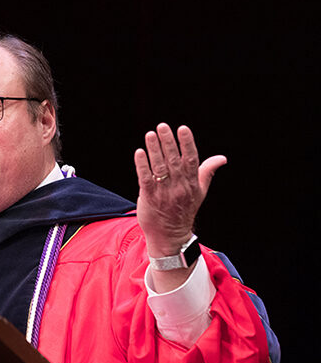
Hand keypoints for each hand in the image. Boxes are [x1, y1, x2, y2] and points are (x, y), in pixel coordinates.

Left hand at [134, 123, 225, 258]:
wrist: (170, 236)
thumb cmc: (183, 210)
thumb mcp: (199, 192)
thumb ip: (207, 171)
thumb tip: (222, 158)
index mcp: (192, 183)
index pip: (191, 159)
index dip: (187, 143)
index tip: (183, 128)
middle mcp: (179, 186)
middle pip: (174, 160)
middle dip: (168, 142)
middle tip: (162, 126)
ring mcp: (163, 192)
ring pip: (159, 167)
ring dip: (154, 150)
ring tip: (150, 134)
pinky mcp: (149, 197)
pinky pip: (145, 178)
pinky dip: (142, 165)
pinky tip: (140, 152)